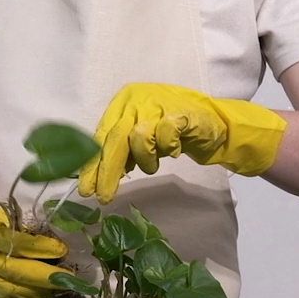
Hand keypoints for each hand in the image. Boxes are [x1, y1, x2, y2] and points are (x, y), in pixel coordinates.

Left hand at [78, 83, 287, 203]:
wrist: (212, 123)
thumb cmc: (171, 131)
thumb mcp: (140, 141)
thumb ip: (121, 153)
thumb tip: (97, 178)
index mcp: (121, 104)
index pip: (101, 136)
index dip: (93, 165)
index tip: (87, 190)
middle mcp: (136, 99)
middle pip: (115, 138)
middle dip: (108, 171)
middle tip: (104, 197)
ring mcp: (158, 104)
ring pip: (139, 137)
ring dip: (145, 160)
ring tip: (154, 165)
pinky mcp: (181, 113)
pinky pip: (166, 135)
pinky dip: (169, 149)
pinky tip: (174, 151)